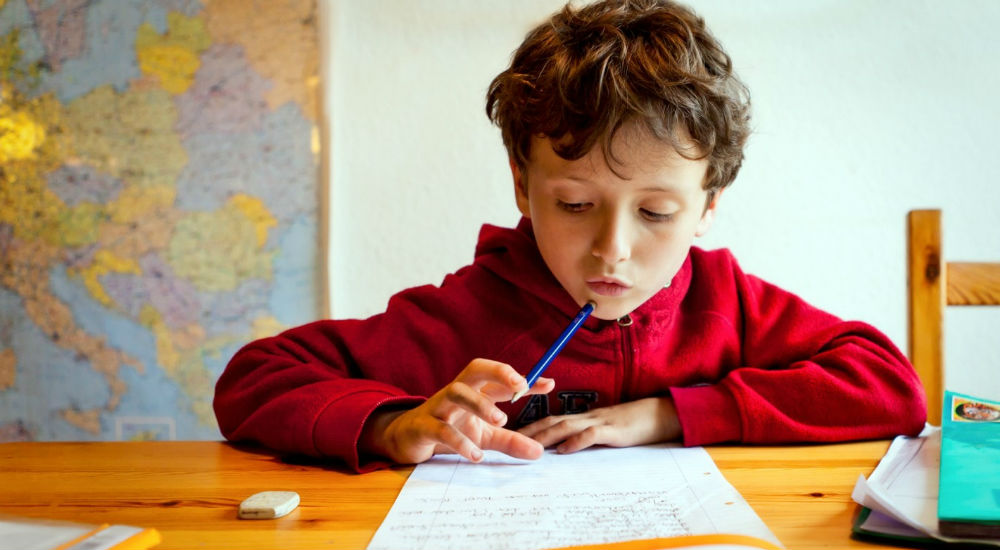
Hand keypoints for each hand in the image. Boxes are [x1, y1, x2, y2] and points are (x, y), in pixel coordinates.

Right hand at [359, 358, 554, 464]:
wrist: (408, 440)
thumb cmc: (450, 430)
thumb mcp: (484, 436)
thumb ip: (511, 441)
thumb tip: (539, 451)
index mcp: (473, 390)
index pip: (500, 379)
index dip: (524, 380)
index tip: (549, 384)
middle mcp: (457, 392)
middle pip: (475, 369)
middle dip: (498, 372)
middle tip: (520, 386)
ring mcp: (438, 406)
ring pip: (456, 392)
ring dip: (479, 404)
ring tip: (501, 421)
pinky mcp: (423, 426)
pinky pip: (441, 429)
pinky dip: (460, 441)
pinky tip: (476, 454)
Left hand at [517, 396, 681, 453]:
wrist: (659, 414)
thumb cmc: (631, 424)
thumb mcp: (604, 430)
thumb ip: (585, 436)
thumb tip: (563, 448)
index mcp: (583, 418)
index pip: (551, 420)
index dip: (531, 427)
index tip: (512, 436)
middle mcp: (586, 417)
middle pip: (552, 421)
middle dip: (530, 431)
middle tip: (509, 441)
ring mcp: (599, 422)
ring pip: (566, 426)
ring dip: (546, 436)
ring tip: (529, 446)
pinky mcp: (612, 430)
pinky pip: (591, 434)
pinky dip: (575, 441)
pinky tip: (563, 450)